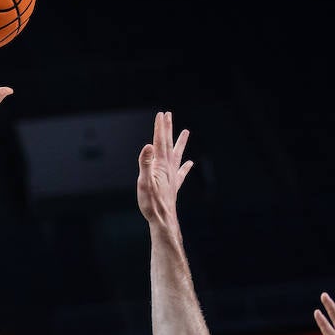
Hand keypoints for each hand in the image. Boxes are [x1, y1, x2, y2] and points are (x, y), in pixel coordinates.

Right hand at [136, 110, 192, 228]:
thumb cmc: (151, 203)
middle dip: (167, 129)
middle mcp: (168, 168)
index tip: (160, 114)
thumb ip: (145, 163)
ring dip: (180, 143)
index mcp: (160, 165)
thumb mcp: (144, 181)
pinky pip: (181, 173)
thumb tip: (148, 145)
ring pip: (177, 155)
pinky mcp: (174, 185)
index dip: (159, 128)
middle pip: (168, 144)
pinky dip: (186, 166)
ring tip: (186, 132)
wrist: (163, 220)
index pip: (159, 142)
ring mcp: (173, 176)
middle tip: (168, 115)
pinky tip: (190, 163)